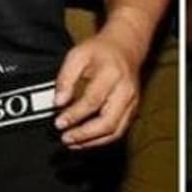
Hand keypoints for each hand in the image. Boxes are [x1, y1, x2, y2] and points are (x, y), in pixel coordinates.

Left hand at [53, 28, 142, 148]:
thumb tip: (58, 102)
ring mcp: (132, 102)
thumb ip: (65, 78)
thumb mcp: (77, 55)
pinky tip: (85, 141)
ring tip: (72, 143)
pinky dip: (101, 140)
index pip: (93, 101)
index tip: (58, 123)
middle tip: (65, 138)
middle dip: (85, 134)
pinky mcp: (133, 111)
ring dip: (92, 141)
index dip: (74, 115)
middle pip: (108, 121)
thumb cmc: (99, 51)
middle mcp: (126, 90)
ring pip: (115, 131)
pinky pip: (118, 131)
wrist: (125, 47)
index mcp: (112, 74)